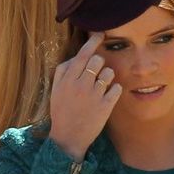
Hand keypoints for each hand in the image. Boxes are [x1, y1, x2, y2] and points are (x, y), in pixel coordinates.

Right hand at [50, 33, 121, 162]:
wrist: (68, 138)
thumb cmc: (62, 112)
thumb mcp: (55, 90)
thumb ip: (64, 71)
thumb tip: (77, 57)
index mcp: (68, 79)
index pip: (83, 53)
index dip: (93, 41)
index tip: (100, 35)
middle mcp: (81, 84)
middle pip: (98, 60)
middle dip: (99, 64)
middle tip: (95, 75)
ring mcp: (94, 95)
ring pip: (109, 73)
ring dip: (107, 77)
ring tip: (101, 88)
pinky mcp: (105, 107)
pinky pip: (117, 88)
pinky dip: (114, 91)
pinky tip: (107, 97)